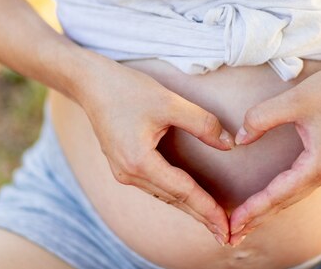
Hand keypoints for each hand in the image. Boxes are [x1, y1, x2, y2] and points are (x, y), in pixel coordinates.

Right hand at [74, 58, 235, 245]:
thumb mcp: (169, 102)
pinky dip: (175, 195)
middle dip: (201, 217)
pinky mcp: (123, 165)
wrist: (91, 83)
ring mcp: (123, 172)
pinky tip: (189, 199)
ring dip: (189, 208)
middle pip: (174, 200)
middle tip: (226, 236)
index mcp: (139, 161)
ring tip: (213, 221)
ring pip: (164, 196)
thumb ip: (202, 123)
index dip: (207, 209)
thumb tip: (229, 144)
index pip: (182, 191)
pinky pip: (154, 186)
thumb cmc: (128, 89)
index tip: (226, 226)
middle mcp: (128, 173)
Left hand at [227, 54, 320, 245]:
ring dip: (269, 209)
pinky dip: (282, 195)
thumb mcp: (294, 100)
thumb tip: (240, 139)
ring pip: (294, 195)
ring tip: (246, 222)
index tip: (232, 223)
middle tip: (231, 235)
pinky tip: (270, 199)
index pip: (279, 193)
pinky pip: (301, 185)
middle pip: (286, 202)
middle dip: (258, 218)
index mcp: (319, 163)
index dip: (254, 209)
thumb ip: (261, 118)